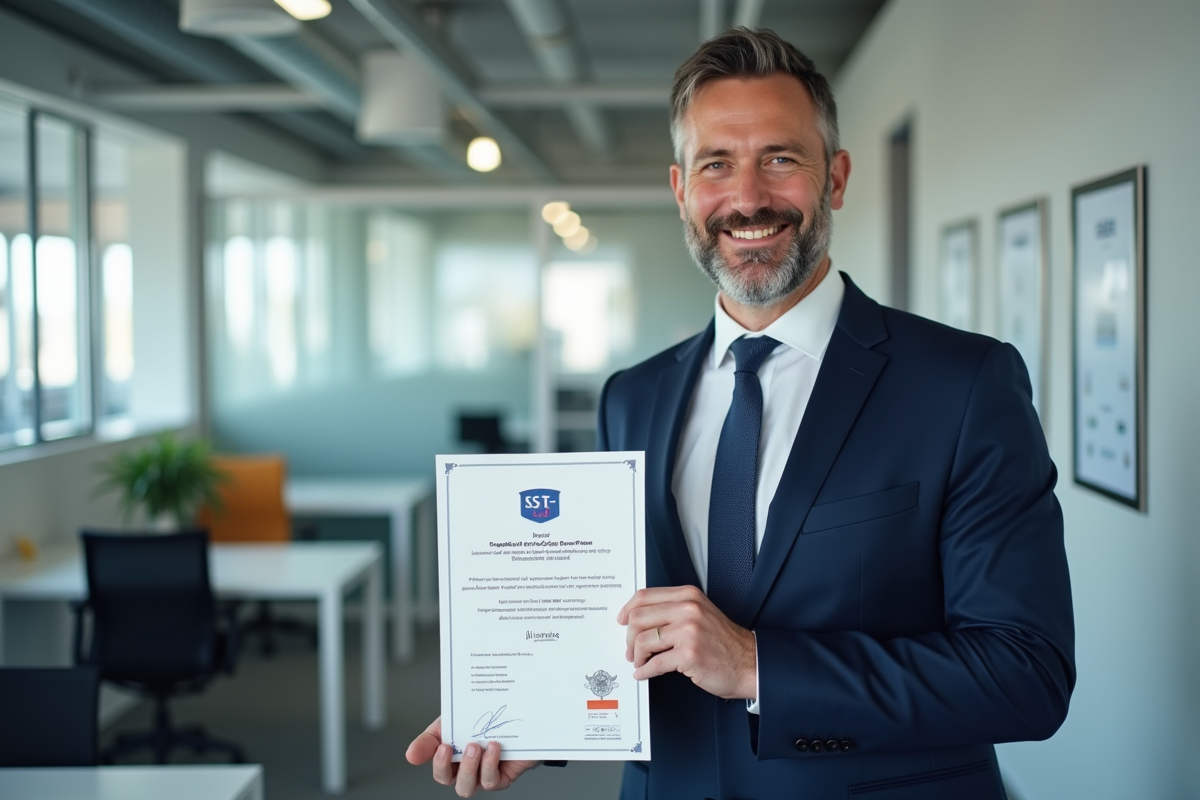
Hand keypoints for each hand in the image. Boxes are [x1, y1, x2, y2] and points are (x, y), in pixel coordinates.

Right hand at [406, 717, 537, 796]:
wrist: (511, 713)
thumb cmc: (476, 721)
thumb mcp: (449, 723)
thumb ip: (429, 739)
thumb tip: (410, 756)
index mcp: (452, 760)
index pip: (441, 772)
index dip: (439, 764)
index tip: (443, 745)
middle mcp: (468, 772)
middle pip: (456, 785)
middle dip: (459, 768)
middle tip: (467, 746)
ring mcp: (484, 776)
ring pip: (469, 787)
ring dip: (472, 768)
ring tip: (479, 746)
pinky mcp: (502, 776)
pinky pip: (492, 781)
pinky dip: (490, 764)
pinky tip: (494, 747)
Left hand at [617, 585, 756, 700]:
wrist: (749, 663)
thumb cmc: (724, 642)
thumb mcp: (700, 614)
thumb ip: (673, 610)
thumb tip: (639, 619)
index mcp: (688, 596)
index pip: (645, 596)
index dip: (628, 610)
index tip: (622, 621)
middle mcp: (688, 609)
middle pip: (638, 617)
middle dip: (629, 637)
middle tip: (631, 649)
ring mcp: (689, 631)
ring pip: (643, 640)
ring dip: (636, 656)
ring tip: (640, 662)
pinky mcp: (689, 654)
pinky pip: (654, 663)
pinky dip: (644, 671)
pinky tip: (644, 673)